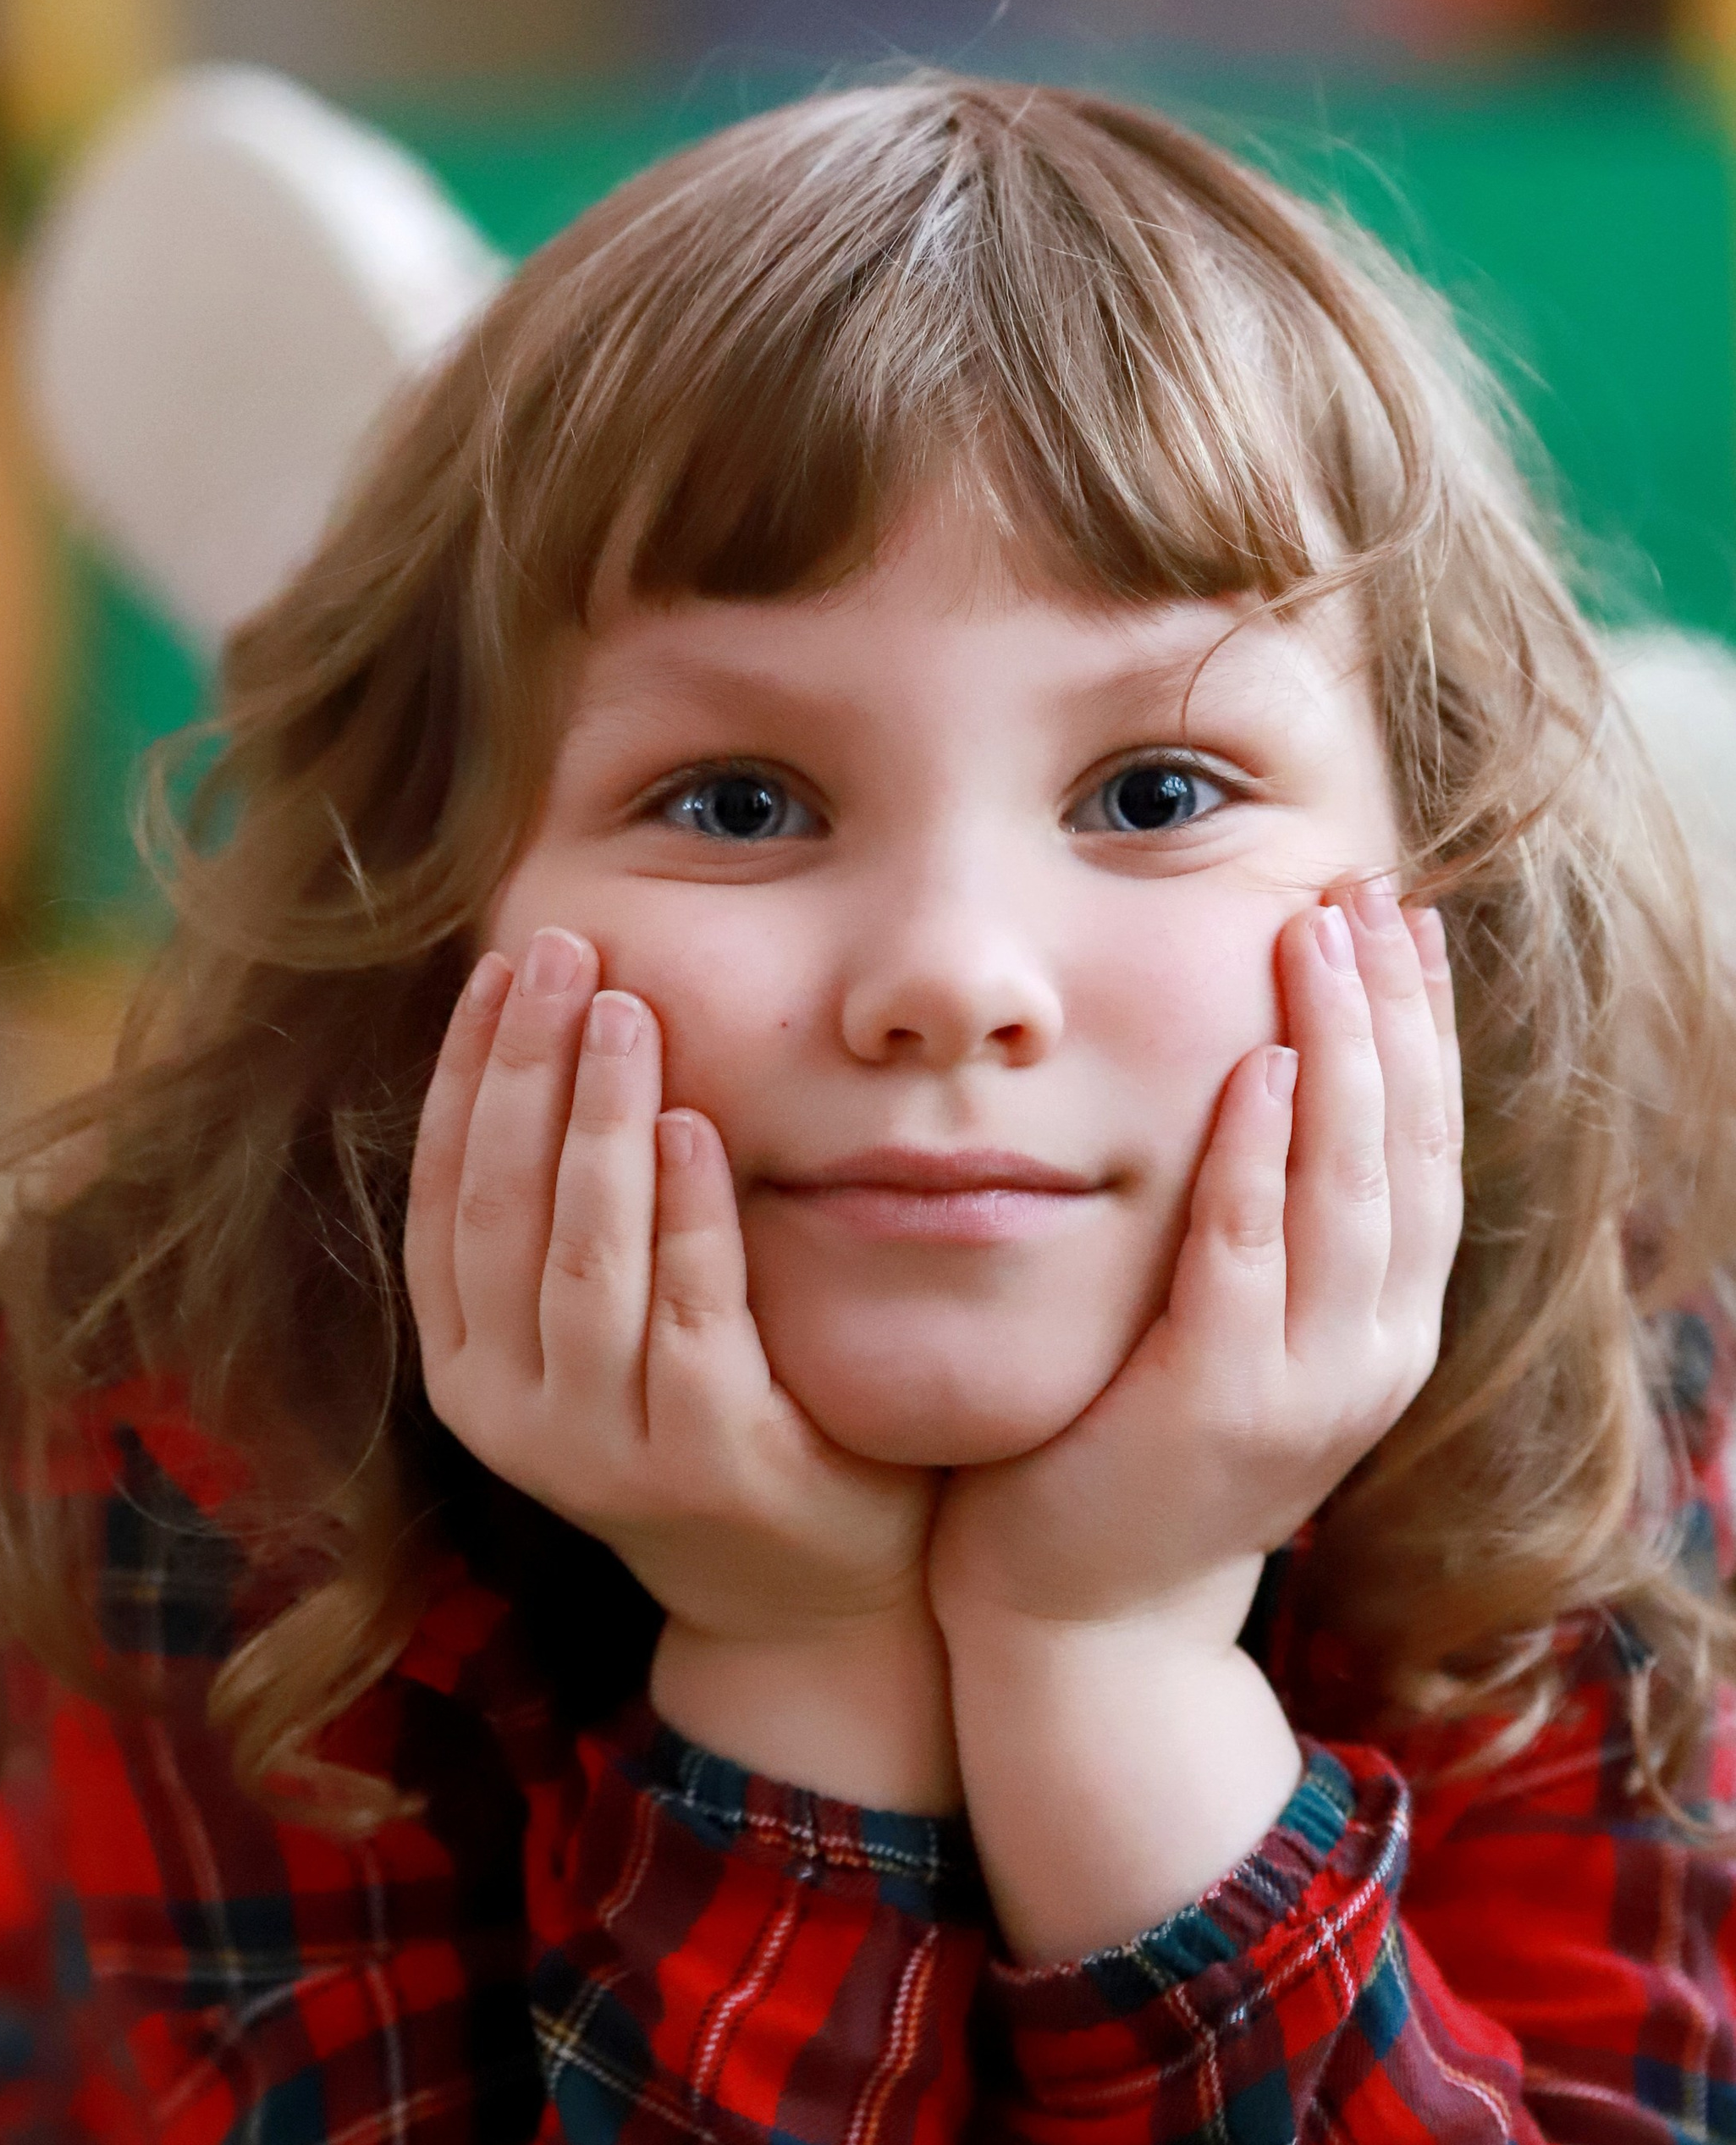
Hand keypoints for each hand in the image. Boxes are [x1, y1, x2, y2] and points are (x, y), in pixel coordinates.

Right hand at [405, 926, 935, 1653]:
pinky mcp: (708, 1464)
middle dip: (524, 1069)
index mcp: (470, 1366)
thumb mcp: (605, 1328)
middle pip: (499, 1210)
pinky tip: (696, 1122)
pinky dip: (687, 1211)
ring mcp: (603, 1447)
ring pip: (581, 1257)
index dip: (464, 1075)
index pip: (443, 1197)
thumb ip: (569, 1219)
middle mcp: (512, 1412)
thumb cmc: (706, 1417)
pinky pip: (691, 1310)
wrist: (803, 1590)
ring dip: (596, 1122)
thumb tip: (558, 1033)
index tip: (497, 968)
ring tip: (625, 1008)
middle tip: (562, 951)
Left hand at [929, 876, 1463, 1655]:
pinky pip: (1250, 1255)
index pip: (1421, 1148)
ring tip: (1323, 934)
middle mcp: (1372, 1350)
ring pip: (1355, 1187)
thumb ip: (1246, 1230)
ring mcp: (1310, 1386)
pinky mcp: (1221, 1406)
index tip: (1400, 916)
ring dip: (1345, 1053)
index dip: (1419, 1028)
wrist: (1083, 1616)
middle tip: (1371, 887)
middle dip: (1394, 1009)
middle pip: (1410, 1147)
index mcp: (1376, 1325)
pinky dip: (1262, 1160)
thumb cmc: (1124, 1450)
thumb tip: (1246, 1086)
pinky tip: (1260, 1068)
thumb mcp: (1214, 1331)